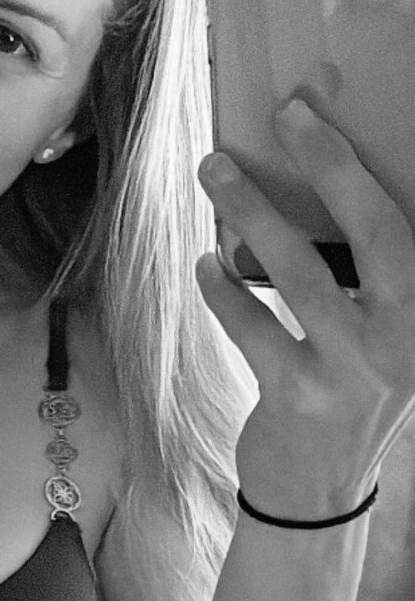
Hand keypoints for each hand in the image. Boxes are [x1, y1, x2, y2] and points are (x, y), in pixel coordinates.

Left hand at [196, 97, 414, 519]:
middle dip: (327, 167)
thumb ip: (360, 275)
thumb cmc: (346, 388)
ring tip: (213, 169)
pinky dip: (223, 290)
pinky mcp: (300, 398)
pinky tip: (205, 264)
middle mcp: (405, 340)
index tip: (308, 110)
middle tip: (283, 115)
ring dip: (251, 214)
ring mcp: (355, 372)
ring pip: (299, 276)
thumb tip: (308, 181)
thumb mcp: (374, 333)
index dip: (353, 164)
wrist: (320, 490)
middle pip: (371, 236)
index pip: (400, 224)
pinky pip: (252, 327)